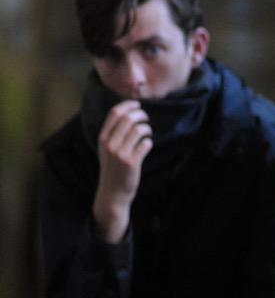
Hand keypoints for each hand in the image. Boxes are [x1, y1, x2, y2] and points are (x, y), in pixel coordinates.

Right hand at [92, 100, 151, 242]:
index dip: (128, 105)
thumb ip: (113, 133)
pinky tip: (147, 146)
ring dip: (147, 129)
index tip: (137, 104)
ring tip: (147, 134)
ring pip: (139, 130)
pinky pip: (146, 144)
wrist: (112, 193)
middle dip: (141, 114)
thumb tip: (128, 113)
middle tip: (146, 118)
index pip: (114, 113)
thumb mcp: (106, 149)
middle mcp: (109, 144)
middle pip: (128, 118)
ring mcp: (120, 153)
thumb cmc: (113, 168)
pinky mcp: (131, 162)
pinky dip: (149, 142)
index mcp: (102, 138)